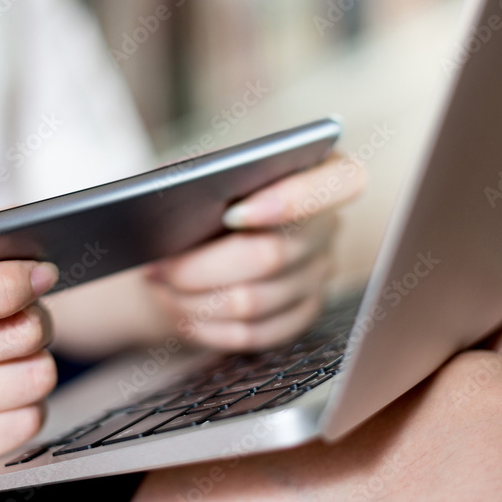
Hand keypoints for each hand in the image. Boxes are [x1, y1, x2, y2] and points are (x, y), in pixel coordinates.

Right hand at [0, 243, 59, 481]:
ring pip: (27, 381)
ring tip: (12, 356)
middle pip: (7, 338)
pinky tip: (1, 394)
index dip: (4, 285)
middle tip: (27, 316)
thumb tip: (25, 225)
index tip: (41, 274)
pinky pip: (23, 424)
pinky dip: (28, 405)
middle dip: (36, 320)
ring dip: (36, 363)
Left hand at [144, 152, 365, 349]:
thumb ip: (201, 173)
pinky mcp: (300, 314)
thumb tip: (179, 199)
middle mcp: (327, 226)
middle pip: (273, 254)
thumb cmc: (199, 193)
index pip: (341, 182)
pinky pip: (253, 333)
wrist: (195, 238)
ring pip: (254, 301)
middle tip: (159, 264)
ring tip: (159, 285)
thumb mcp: (197, 169)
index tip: (233, 213)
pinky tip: (180, 310)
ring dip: (195, 298)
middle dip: (204, 265)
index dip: (293, 200)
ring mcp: (318, 275)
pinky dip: (207, 325)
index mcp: (319, 172)